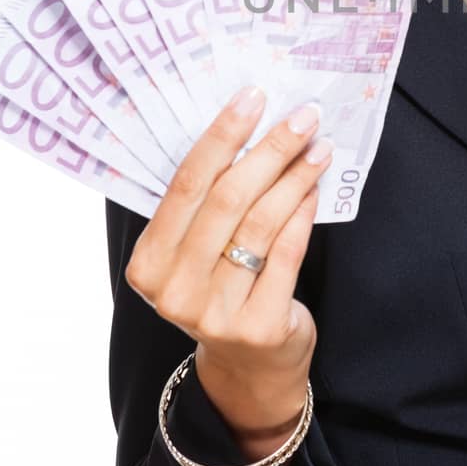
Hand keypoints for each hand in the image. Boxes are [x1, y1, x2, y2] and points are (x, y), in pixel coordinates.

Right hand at [125, 86, 332, 447]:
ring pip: (260, 223)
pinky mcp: (259, 327)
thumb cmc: (221, 289)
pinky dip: (303, 213)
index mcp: (148, 263)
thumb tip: (250, 125)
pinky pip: (287, 253)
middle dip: (269, 149)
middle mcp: (174, 290)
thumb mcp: (196, 253)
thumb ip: (207, 204)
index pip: (185, 185)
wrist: (248, 367)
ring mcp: (215, 313)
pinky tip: (315, 187)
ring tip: (318, 147)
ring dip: (294, 176)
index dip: (221, 136)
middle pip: (226, 200)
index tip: (253, 97)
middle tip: (302, 116)